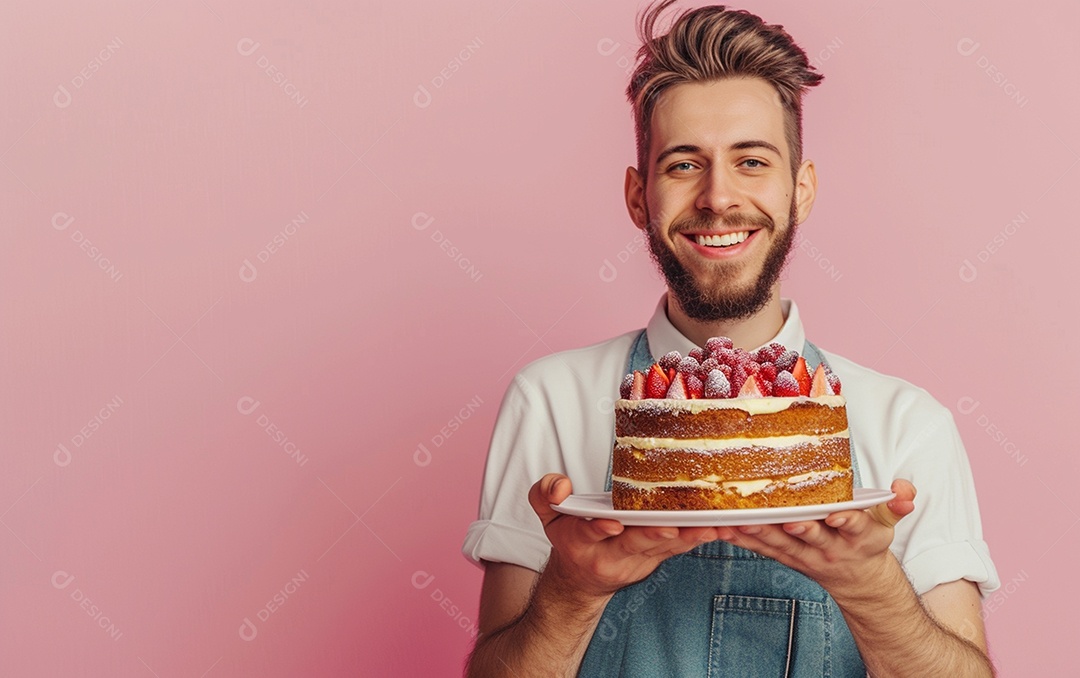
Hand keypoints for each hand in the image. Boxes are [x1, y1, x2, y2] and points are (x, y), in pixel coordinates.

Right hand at [528, 473, 719, 597]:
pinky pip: (679, 550)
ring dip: (687, 538)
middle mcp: (610, 555)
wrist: (582, 578)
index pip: (590, 533)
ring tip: (710, 527)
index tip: (612, 525)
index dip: (600, 529)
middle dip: (652, 536)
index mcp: (581, 542)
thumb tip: (560, 486)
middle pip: (634, 544)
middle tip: (671, 528)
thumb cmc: (570, 538)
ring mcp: (636, 560)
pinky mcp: (656, 560)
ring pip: (663, 548)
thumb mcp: (548, 516)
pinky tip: (719, 528)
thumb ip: (545, 494)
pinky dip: (698, 538)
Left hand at [713, 479, 916, 595]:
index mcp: (858, 537)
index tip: (836, 514)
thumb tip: (906, 491)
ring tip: (738, 519)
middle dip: (796, 527)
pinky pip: (760, 547)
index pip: (854, 527)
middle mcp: (830, 548)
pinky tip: (720, 526)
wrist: (858, 582)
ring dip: (758, 531)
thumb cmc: (867, 543)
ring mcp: (804, 555)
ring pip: (779, 543)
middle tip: (781, 517)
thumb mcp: (888, 525)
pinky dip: (740, 538)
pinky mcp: (784, 556)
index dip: (846, 520)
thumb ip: (897, 505)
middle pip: (810, 536)